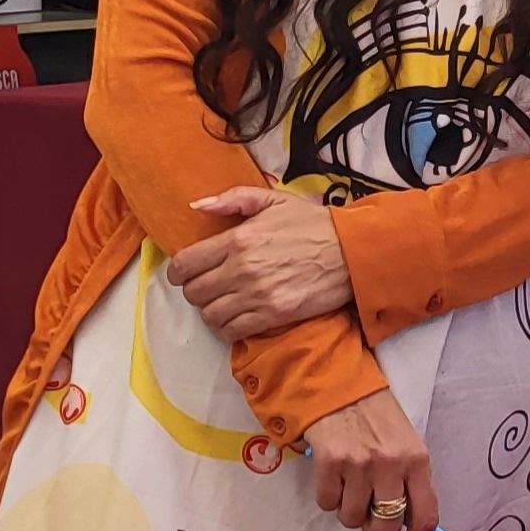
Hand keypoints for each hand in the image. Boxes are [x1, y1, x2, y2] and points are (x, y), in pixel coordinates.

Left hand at [171, 186, 352, 340]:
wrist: (352, 252)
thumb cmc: (313, 225)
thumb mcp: (274, 201)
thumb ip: (233, 199)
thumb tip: (196, 206)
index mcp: (237, 239)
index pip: (185, 264)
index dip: (178, 272)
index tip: (185, 273)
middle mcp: (242, 269)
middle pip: (194, 293)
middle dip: (196, 291)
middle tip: (209, 287)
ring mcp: (257, 295)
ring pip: (209, 314)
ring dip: (211, 311)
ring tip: (223, 303)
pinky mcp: (272, 315)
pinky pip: (231, 331)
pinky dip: (227, 328)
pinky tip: (236, 318)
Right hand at [299, 387, 437, 530]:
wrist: (339, 386)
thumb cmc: (376, 419)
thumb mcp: (406, 445)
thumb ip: (411, 483)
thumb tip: (409, 528)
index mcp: (418, 461)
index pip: (426, 516)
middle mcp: (391, 464)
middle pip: (385, 526)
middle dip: (374, 526)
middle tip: (369, 505)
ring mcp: (359, 464)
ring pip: (352, 519)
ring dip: (349, 508)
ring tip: (350, 481)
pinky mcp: (329, 463)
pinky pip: (327, 503)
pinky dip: (328, 495)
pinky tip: (334, 472)